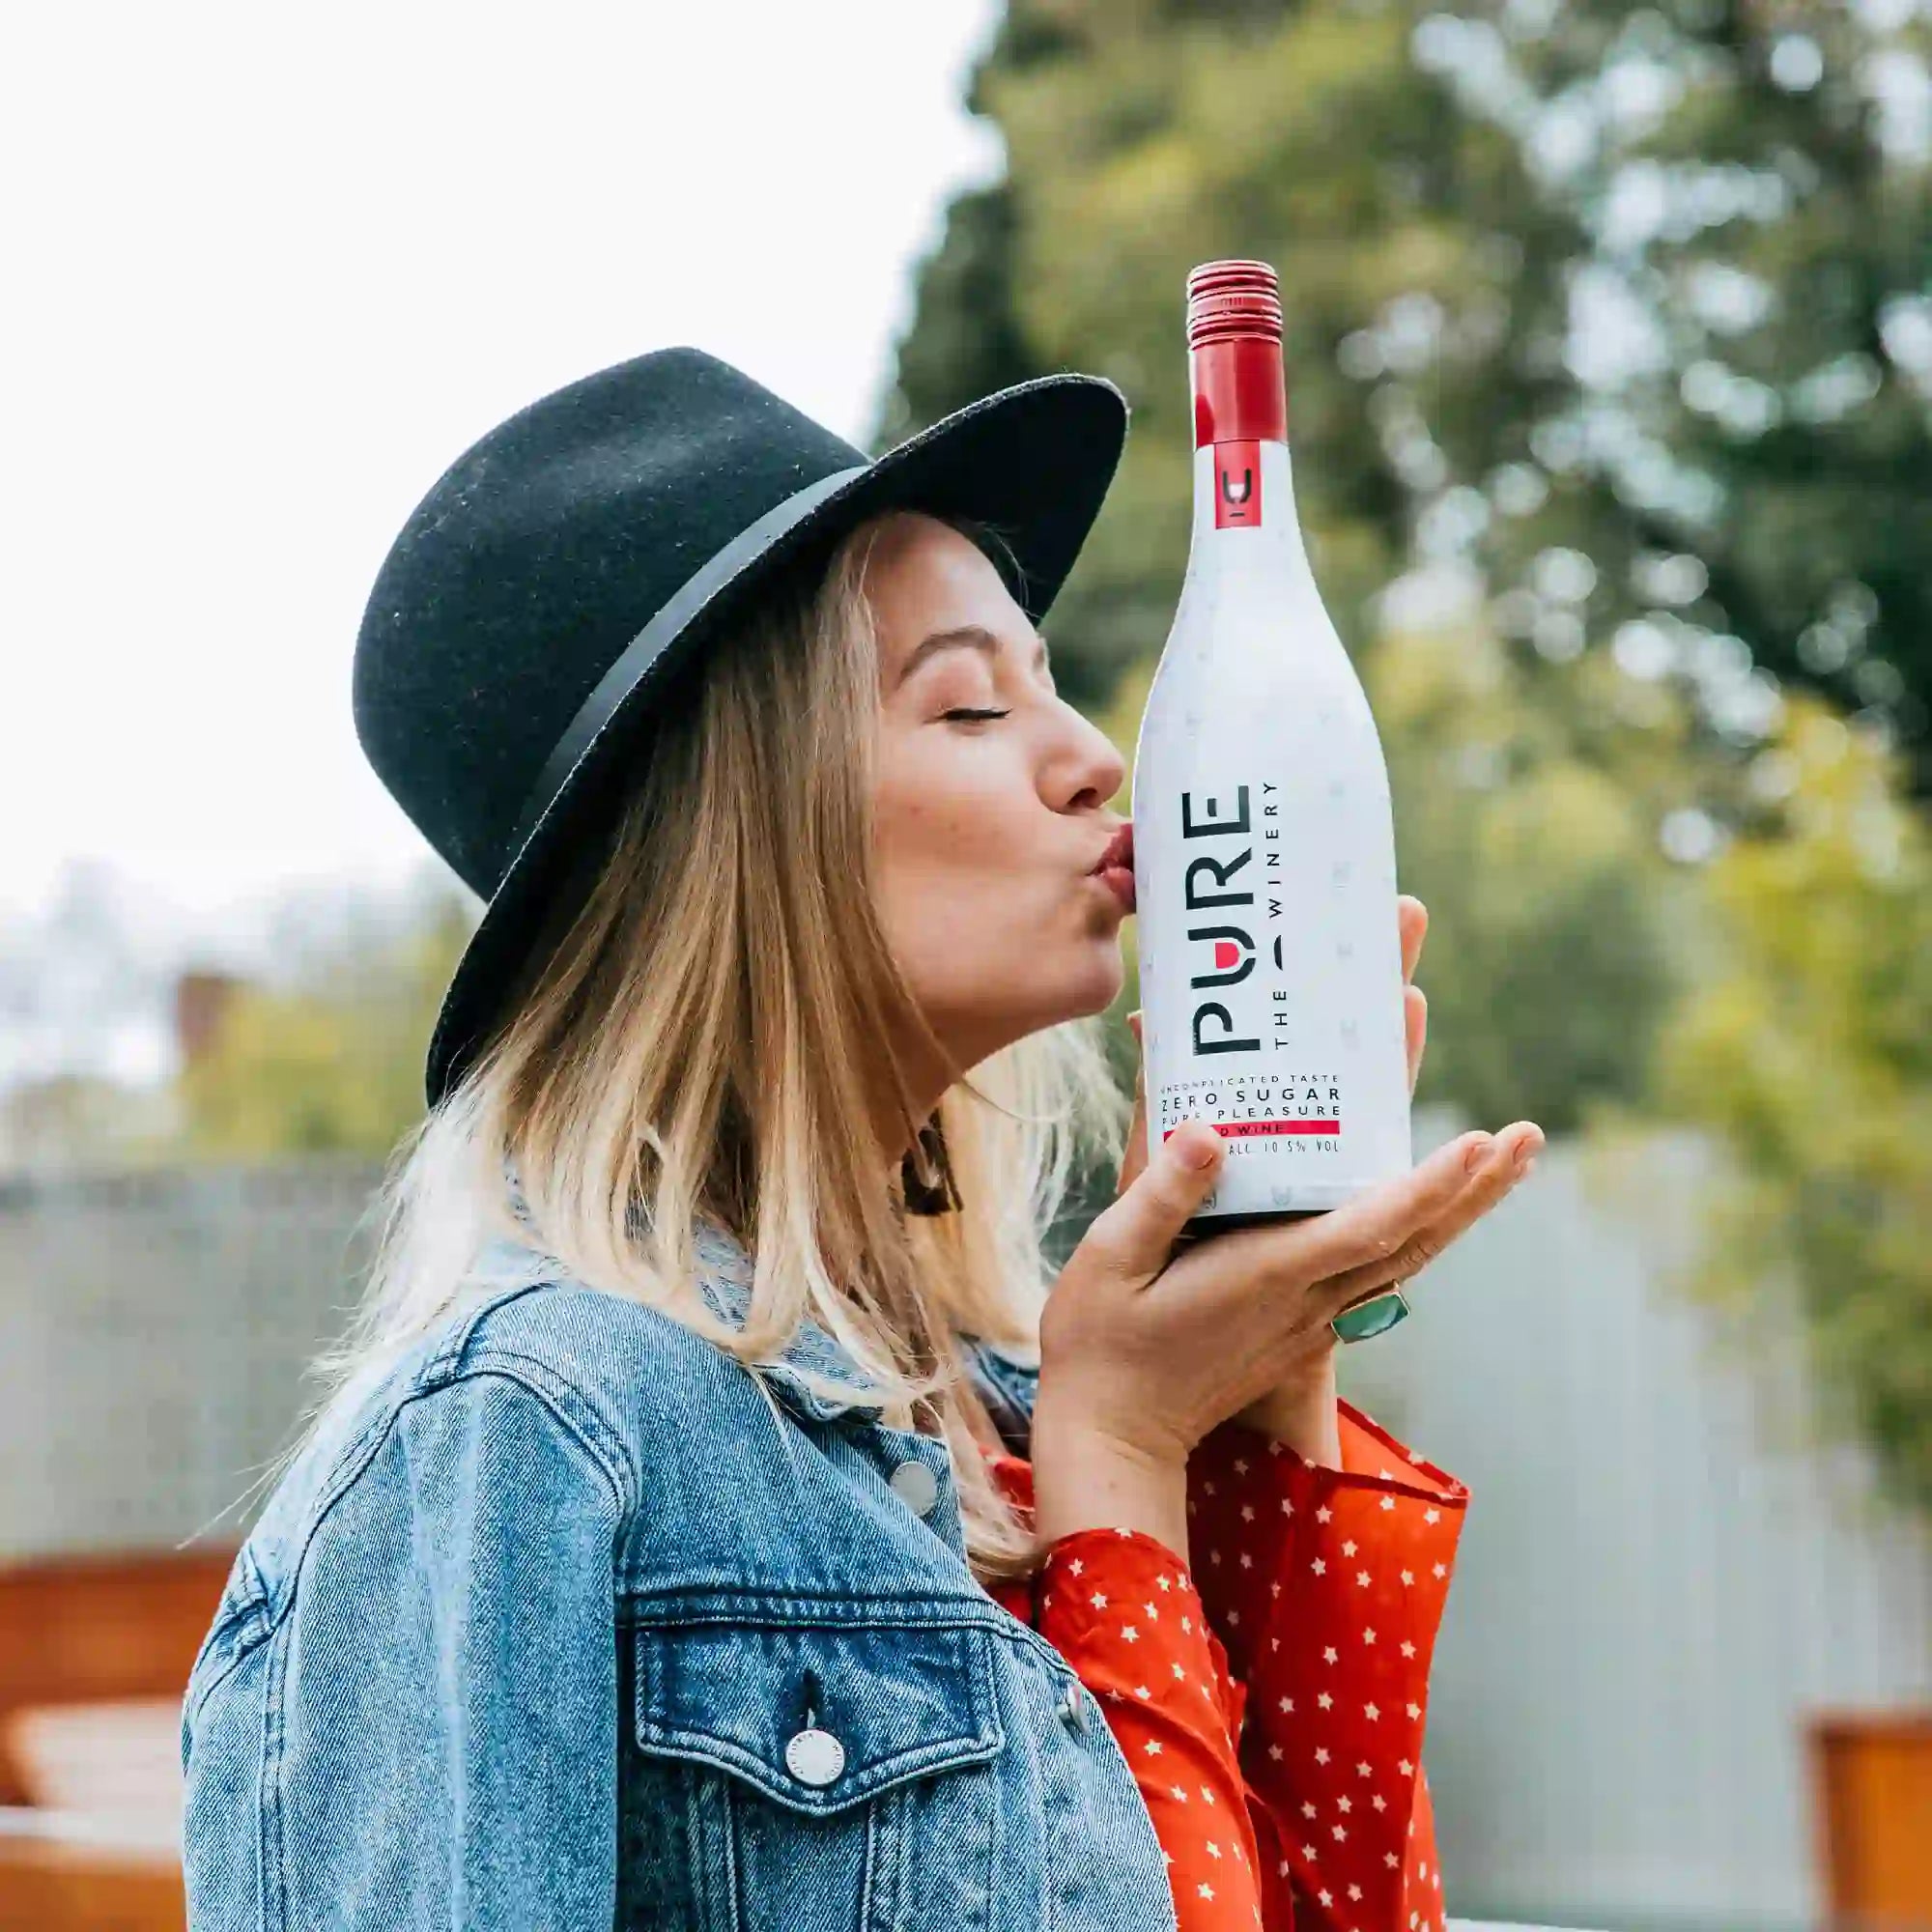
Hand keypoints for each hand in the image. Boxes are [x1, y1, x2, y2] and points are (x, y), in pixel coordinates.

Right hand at [1034, 1089, 1538, 1477]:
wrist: (1113, 1439)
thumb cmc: (1099, 1343)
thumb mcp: (1108, 1257)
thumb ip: (1159, 1194)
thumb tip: (1211, 1133)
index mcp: (1266, 1278)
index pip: (1368, 1227)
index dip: (1429, 1185)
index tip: (1479, 1142)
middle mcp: (1306, 1303)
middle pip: (1413, 1243)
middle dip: (1475, 1188)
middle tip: (1529, 1135)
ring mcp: (1310, 1322)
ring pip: (1406, 1260)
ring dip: (1461, 1210)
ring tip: (1507, 1159)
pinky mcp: (1302, 1331)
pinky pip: (1379, 1273)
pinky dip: (1418, 1233)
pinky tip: (1431, 1208)